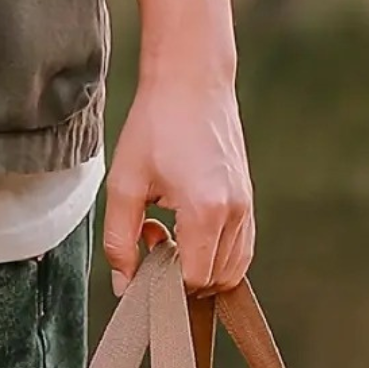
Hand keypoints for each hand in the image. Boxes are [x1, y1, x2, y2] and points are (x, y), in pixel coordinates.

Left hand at [104, 79, 254, 298]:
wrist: (192, 81)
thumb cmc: (156, 125)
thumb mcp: (123, 185)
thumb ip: (119, 242)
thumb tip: (124, 286)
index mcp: (205, 210)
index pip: (193, 279)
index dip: (166, 280)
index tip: (146, 251)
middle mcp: (234, 213)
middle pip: (214, 281)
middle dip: (182, 275)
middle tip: (155, 238)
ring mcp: (247, 208)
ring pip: (230, 271)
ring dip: (199, 266)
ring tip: (172, 232)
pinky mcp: (249, 203)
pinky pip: (239, 251)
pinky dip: (214, 255)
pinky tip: (190, 229)